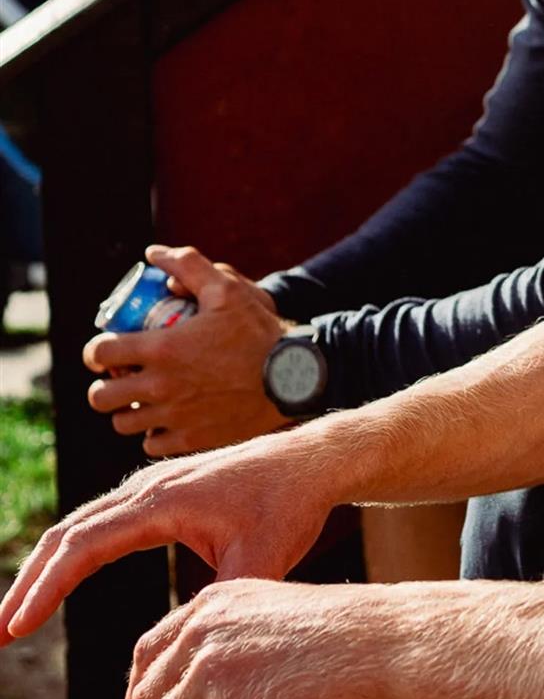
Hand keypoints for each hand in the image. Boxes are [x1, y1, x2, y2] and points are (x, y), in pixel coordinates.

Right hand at [0, 430, 332, 642]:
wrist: (311, 461)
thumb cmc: (290, 507)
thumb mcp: (261, 561)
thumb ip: (219, 605)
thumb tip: (186, 657)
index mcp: (163, 502)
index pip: (84, 545)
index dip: (46, 588)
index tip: (18, 627)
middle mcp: (146, 488)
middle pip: (66, 534)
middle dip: (28, 584)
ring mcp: (149, 487)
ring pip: (78, 526)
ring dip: (43, 569)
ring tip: (15, 617)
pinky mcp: (158, 493)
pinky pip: (99, 522)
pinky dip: (70, 553)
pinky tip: (58, 584)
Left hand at [84, 244, 292, 455]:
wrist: (292, 377)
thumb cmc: (259, 331)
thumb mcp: (227, 289)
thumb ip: (189, 265)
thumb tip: (154, 254)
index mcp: (162, 348)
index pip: (101, 353)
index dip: (96, 350)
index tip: (105, 350)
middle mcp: (161, 387)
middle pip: (101, 397)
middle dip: (104, 385)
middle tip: (120, 377)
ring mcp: (174, 416)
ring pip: (123, 423)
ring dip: (127, 410)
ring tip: (142, 399)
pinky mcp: (191, 439)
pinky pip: (152, 444)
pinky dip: (153, 433)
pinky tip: (165, 419)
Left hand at [124, 579, 420, 698]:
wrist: (400, 648)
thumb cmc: (364, 641)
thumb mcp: (286, 620)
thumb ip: (243, 643)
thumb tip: (216, 695)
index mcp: (219, 601)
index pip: (150, 652)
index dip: (139, 697)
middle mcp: (205, 631)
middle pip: (146, 698)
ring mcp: (213, 674)